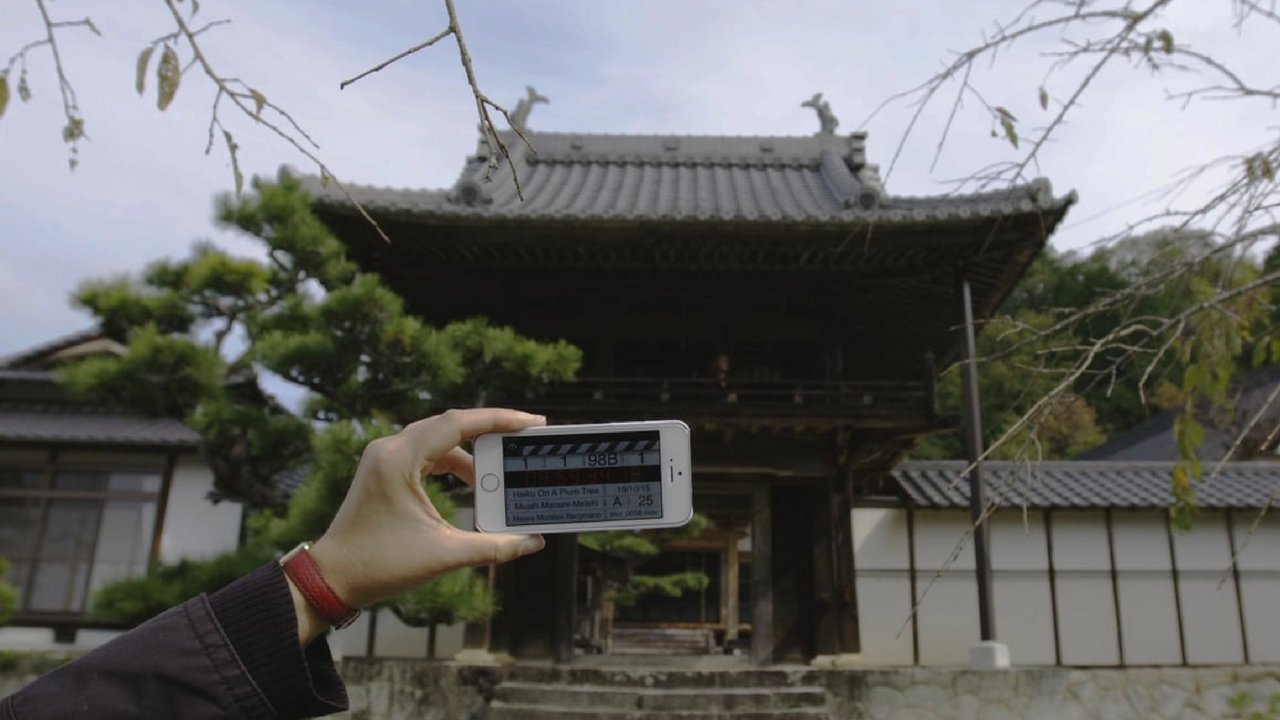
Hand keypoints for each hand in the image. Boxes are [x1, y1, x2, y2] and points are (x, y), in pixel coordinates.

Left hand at [291, 408, 546, 641]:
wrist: (331, 580)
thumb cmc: (379, 565)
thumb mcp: (443, 554)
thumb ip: (493, 546)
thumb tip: (533, 542)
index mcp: (399, 459)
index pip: (458, 423)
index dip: (499, 419)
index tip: (531, 422)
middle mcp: (390, 449)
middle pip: (450, 425)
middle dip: (490, 432)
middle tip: (525, 437)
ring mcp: (384, 459)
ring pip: (438, 441)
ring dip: (470, 455)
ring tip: (501, 471)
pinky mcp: (383, 473)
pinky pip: (426, 456)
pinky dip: (451, 466)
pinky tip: (472, 484)